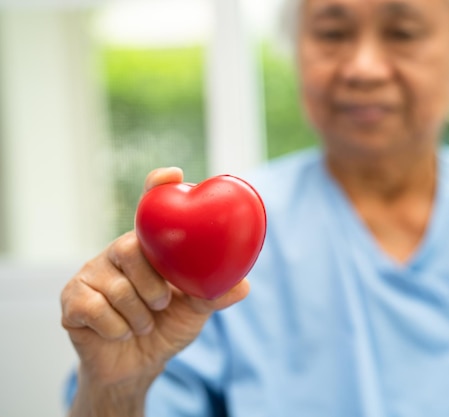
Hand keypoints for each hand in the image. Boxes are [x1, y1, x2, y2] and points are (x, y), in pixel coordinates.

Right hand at [61, 167, 248, 412]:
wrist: (135, 367)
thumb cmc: (166, 328)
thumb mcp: (194, 311)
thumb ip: (213, 295)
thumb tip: (244, 285)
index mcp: (148, 248)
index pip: (149, 208)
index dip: (158, 186)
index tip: (173, 174)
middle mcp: (117, 252)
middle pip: (130, 249)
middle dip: (151, 284)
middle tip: (162, 304)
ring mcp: (90, 274)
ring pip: (116, 288)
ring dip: (138, 316)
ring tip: (143, 324)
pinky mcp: (71, 300)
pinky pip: (95, 310)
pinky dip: (117, 329)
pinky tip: (120, 333)